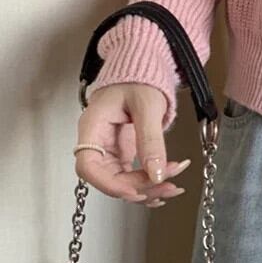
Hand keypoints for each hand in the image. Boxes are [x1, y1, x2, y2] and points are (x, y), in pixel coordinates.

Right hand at [75, 83, 189, 207]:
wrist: (143, 71)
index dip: (109, 184)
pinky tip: (164, 185)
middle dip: (138, 187)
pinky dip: (148, 182)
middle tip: (167, 184)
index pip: (88, 165)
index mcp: (93, 126)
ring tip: (173, 186)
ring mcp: (110, 149)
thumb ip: (151, 139)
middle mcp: (97, 141)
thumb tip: (157, 173)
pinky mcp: (123, 152)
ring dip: (147, 188)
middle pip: (107, 178)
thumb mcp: (148, 106)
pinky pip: (131, 174)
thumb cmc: (138, 79)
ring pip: (121, 180)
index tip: (135, 191)